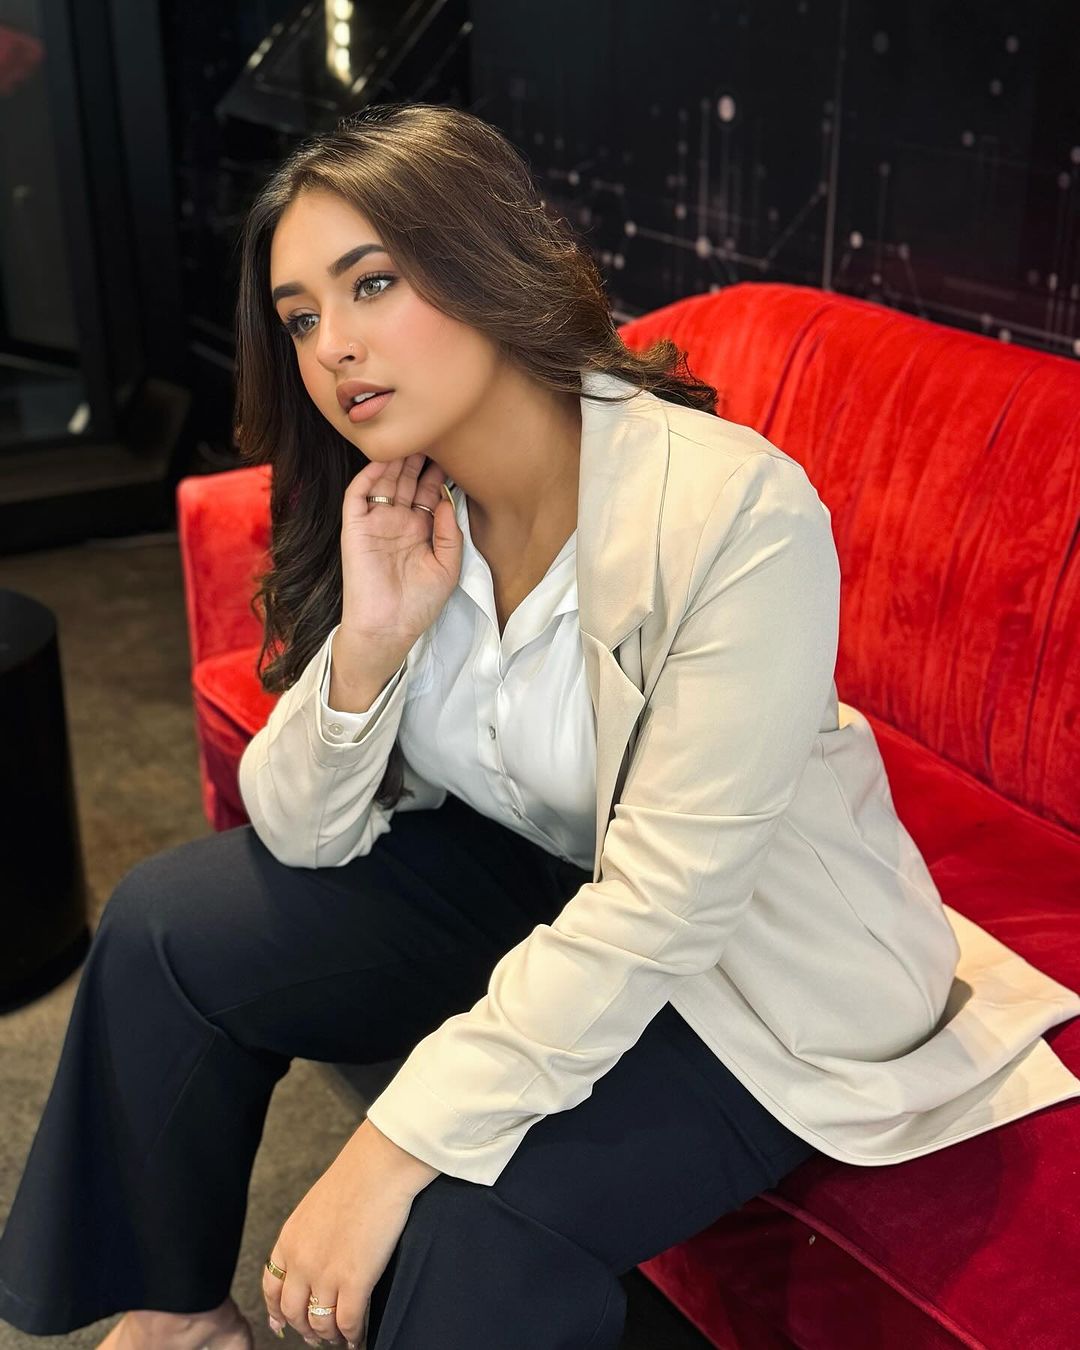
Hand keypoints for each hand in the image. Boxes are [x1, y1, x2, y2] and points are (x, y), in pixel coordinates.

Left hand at [263, 1120, 438, 1346]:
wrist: (379, 1167)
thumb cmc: (356, 1177)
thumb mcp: (316, 1206)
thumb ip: (308, 1234)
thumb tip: (314, 1254)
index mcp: (289, 1239)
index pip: (272, 1287)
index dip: (277, 1311)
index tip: (283, 1324)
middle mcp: (301, 1261)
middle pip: (293, 1313)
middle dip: (305, 1328)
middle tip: (317, 1335)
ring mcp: (326, 1274)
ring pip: (320, 1323)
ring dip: (330, 1335)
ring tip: (341, 1337)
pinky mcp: (355, 1281)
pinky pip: (349, 1322)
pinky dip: (353, 1336)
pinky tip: (359, 1337)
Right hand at [339, 452, 462, 650]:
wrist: (388, 628)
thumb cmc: (418, 604)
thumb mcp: (447, 567)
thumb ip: (450, 533)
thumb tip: (450, 500)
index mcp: (420, 531)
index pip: (429, 493)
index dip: (439, 474)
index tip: (455, 453)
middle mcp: (397, 522)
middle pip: (407, 481)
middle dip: (419, 459)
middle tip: (432, 435)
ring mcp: (375, 523)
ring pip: (384, 482)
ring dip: (395, 461)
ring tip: (410, 438)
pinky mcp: (355, 528)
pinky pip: (358, 495)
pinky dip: (369, 476)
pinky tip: (383, 461)